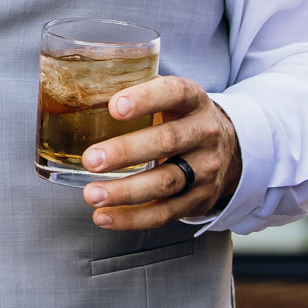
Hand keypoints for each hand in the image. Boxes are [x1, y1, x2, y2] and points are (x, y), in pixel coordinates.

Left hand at [79, 74, 242, 229]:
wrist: (229, 150)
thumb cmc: (180, 118)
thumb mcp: (168, 98)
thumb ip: (133, 90)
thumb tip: (78, 89)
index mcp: (193, 101)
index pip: (174, 93)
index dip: (145, 99)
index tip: (114, 107)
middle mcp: (204, 133)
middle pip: (167, 141)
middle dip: (125, 152)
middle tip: (91, 160)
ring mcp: (205, 169)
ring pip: (166, 182)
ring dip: (125, 191)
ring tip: (92, 195)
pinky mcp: (199, 200)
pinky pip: (165, 213)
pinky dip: (133, 218)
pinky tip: (104, 217)